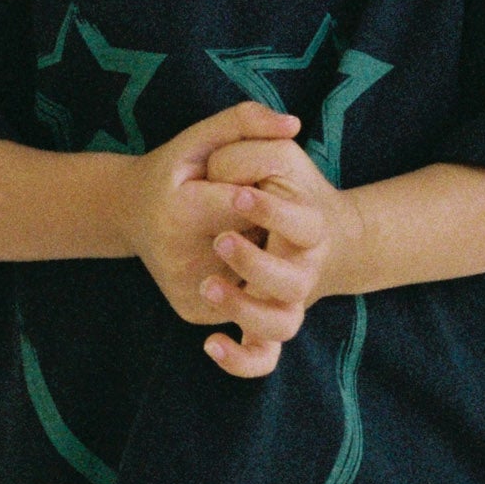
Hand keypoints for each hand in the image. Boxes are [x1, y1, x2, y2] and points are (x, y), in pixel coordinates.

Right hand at [115, 100, 302, 335]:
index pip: (249, 203)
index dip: (258, 192)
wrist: (128, 213)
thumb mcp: (201, 137)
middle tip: (246, 212)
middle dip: (262, 224)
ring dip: (260, 253)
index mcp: (181, 214)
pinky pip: (243, 295)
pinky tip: (236, 257)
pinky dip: (248, 275)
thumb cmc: (173, 171)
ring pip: (255, 273)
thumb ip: (246, 121)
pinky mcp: (192, 311)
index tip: (251, 185)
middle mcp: (180, 258)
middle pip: (256, 240)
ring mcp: (187, 290)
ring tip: (242, 234)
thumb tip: (294, 125)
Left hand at [196, 129, 366, 378]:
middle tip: (219, 240)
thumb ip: (253, 123)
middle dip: (256, 263)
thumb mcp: (230, 142)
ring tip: (207, 284)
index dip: (272, 212)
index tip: (237, 196)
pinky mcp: (251, 323)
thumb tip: (290, 122)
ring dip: (245, 309)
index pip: (303, 224)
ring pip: (281, 325)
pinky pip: (260, 357)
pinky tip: (211, 342)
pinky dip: (241, 360)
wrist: (181, 212)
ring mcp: (276, 299)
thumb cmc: (222, 174)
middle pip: (295, 281)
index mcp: (301, 224)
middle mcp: (296, 266)